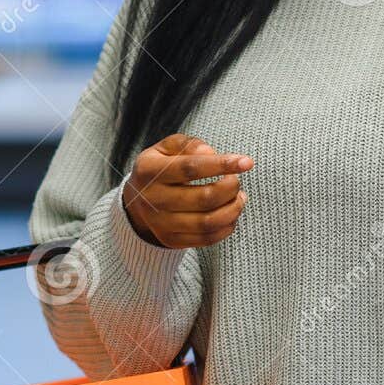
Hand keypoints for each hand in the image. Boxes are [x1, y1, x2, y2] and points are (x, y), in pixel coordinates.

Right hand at [123, 133, 253, 248]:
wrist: (136, 201)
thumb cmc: (160, 167)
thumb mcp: (167, 148)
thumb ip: (189, 144)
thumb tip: (211, 153)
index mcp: (149, 170)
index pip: (190, 168)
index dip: (221, 165)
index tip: (247, 162)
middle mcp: (153, 199)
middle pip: (203, 198)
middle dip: (230, 188)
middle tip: (236, 181)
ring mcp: (161, 223)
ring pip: (207, 222)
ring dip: (233, 209)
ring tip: (239, 197)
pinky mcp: (170, 240)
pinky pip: (206, 239)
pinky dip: (226, 227)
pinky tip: (231, 214)